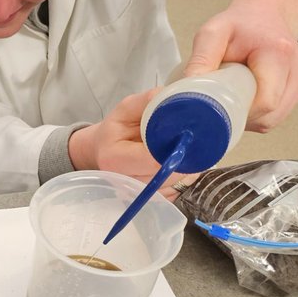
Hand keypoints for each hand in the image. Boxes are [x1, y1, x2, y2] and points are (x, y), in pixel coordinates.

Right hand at [68, 90, 191, 196]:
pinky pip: (173, 194)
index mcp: (115, 157)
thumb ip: (147, 101)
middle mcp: (123, 181)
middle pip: (166, 176)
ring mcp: (134, 194)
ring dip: (187, 171)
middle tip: (196, 143)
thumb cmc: (115, 129)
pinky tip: (181, 166)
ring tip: (189, 153)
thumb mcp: (125, 109)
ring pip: (172, 187)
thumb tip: (172, 95)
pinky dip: (182, 180)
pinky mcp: (145, 201)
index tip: (189, 136)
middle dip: (185, 160)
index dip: (175, 149)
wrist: (101, 150)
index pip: (154, 159)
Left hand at [182, 0, 297, 131]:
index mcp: (278, 53)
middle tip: (223, 101)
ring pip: (275, 119)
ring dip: (252, 118)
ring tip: (235, 96)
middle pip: (271, 115)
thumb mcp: (213, 32)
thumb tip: (190, 92)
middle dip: (243, 117)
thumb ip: (200, 59)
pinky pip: (279, 114)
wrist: (265, 12)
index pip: (266, 103)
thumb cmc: (240, 24)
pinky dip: (261, 114)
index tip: (221, 105)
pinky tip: (248, 97)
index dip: (241, 113)